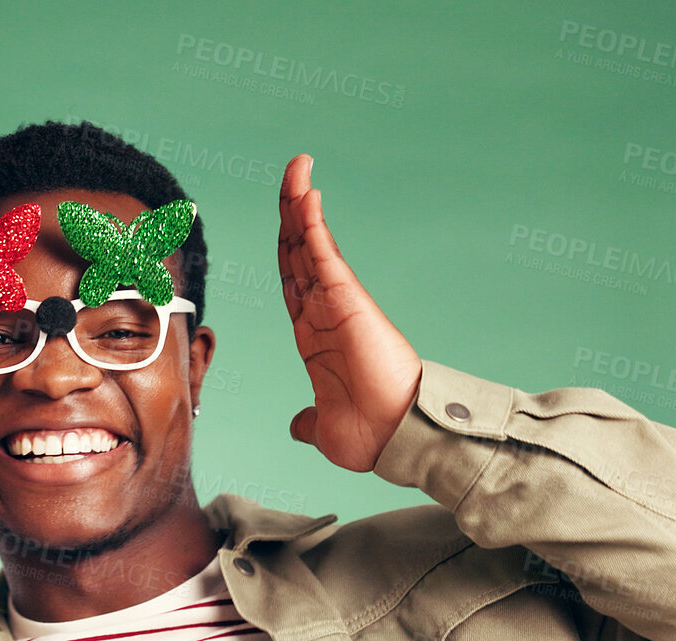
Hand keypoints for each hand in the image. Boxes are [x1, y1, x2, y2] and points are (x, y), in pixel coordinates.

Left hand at [277, 153, 423, 472]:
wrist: (392, 439)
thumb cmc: (367, 435)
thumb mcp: (323, 428)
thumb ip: (308, 421)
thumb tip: (299, 426)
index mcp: (314, 335)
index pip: (293, 278)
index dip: (286, 247)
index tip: (283, 219)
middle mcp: (323, 311)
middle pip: (298, 250)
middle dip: (291, 210)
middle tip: (292, 172)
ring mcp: (334, 302)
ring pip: (308, 242)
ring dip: (298, 202)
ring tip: (297, 165)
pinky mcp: (346, 298)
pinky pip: (321, 253)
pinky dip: (310, 223)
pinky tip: (303, 194)